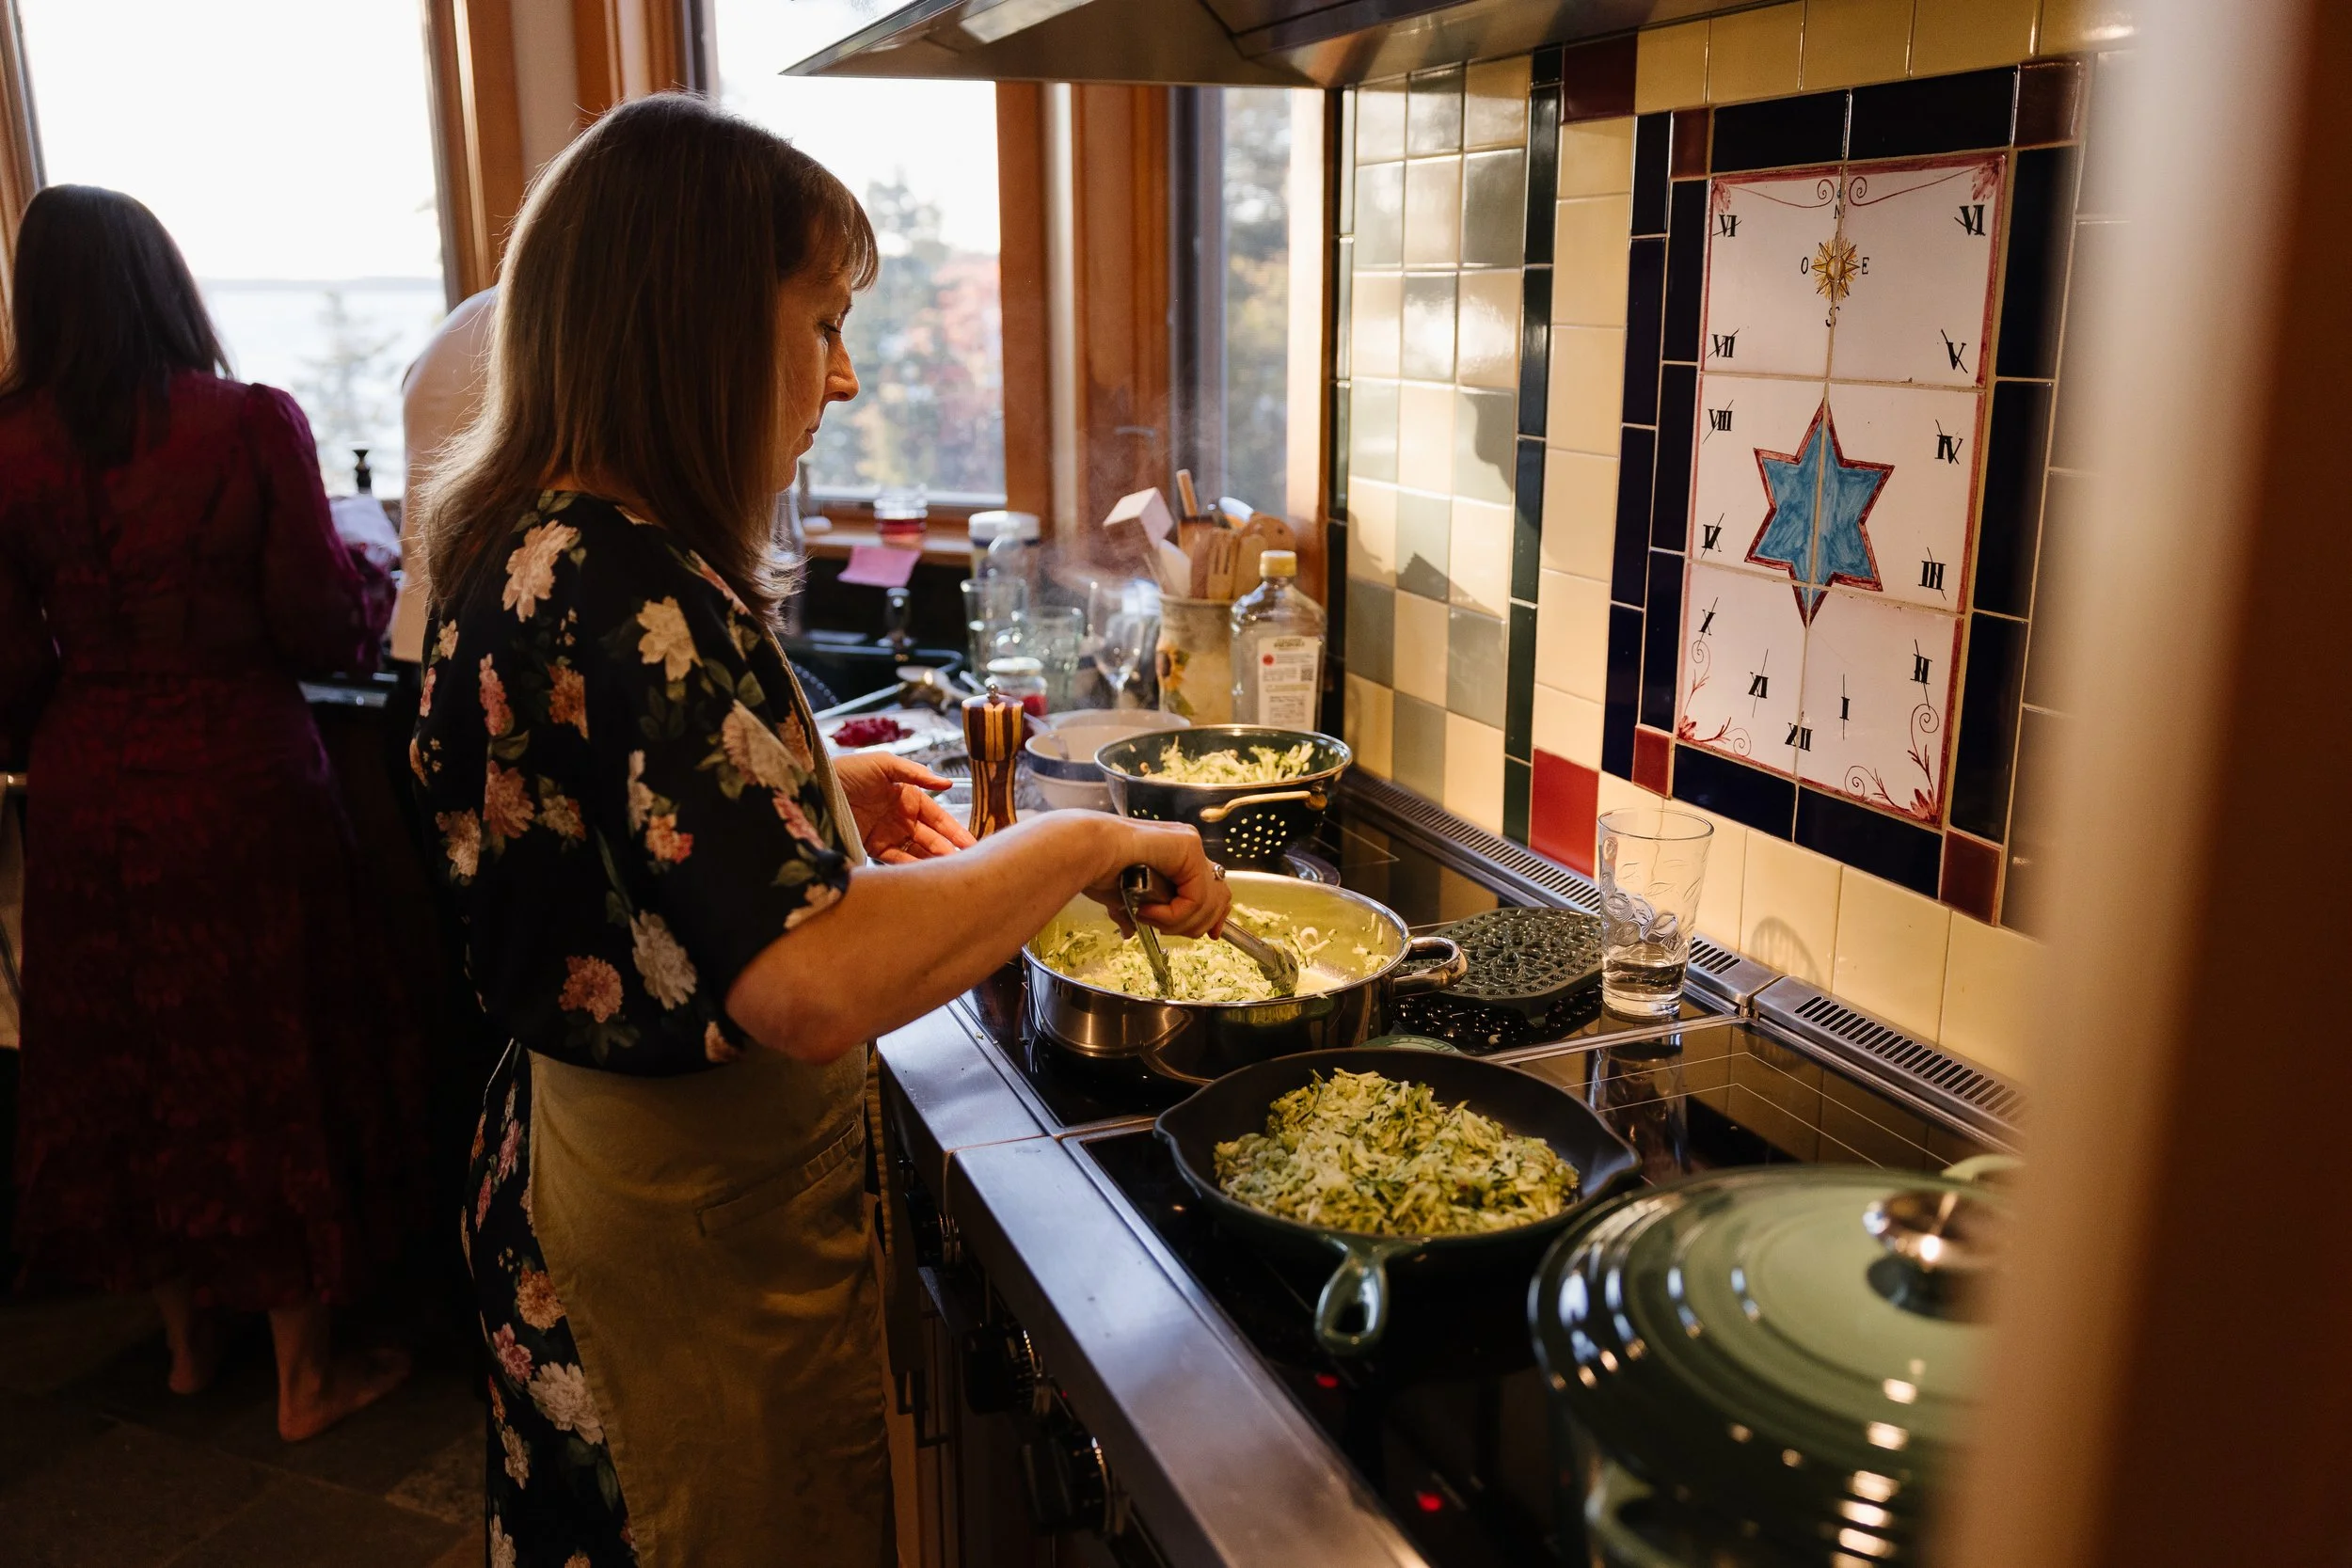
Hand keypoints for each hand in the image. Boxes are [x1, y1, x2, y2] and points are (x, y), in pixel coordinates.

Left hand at [833, 752, 975, 864]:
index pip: (938, 818)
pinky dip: (908, 867)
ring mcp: (888, 834)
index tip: (971, 844)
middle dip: (948, 851)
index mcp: (909, 797)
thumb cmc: (849, 769)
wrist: (814, 786)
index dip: (955, 831)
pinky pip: (895, 860)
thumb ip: (916, 773)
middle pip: (931, 838)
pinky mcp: (871, 847)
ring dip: (931, 862)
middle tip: (964, 865)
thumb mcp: (885, 763)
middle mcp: (901, 817)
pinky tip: (921, 874)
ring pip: (916, 851)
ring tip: (947, 874)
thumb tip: (947, 782)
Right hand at [1085, 819, 1229, 937]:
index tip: (1208, 936)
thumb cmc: (1098, 870)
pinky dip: (1174, 913)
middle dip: (1200, 923)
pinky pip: (1196, 897)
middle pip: (1220, 896)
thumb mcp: (1124, 899)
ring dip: (1177, 922)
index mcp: (1178, 857)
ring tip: (1147, 917)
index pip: (1214, 889)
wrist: (1088, 854)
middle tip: (1168, 930)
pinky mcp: (1188, 847)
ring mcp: (1190, 845)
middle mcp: (1188, 848)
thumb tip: (1131, 931)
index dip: (1213, 916)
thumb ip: (1138, 912)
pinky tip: (1149, 910)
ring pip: (1209, 902)